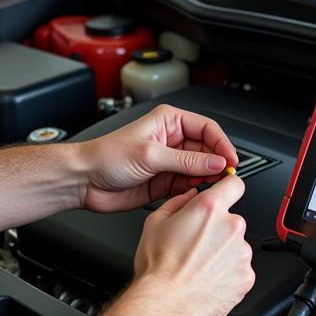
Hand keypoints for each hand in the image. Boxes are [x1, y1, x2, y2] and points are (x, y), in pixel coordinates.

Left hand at [79, 104, 238, 213]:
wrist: (84, 181)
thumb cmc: (106, 157)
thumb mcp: (150, 155)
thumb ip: (186, 161)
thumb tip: (216, 163)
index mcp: (169, 122)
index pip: (207, 129)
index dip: (222, 144)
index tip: (231, 161)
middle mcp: (172, 140)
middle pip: (207, 150)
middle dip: (216, 164)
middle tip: (224, 178)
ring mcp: (169, 162)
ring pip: (200, 169)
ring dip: (205, 179)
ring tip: (208, 186)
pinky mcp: (165, 181)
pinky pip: (188, 185)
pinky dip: (193, 190)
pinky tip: (192, 194)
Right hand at [132, 173, 254, 315]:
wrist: (165, 305)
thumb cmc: (158, 268)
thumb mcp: (155, 223)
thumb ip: (177, 203)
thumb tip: (189, 197)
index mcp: (209, 209)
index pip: (234, 184)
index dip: (228, 188)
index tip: (226, 195)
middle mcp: (231, 227)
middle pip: (232, 221)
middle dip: (217, 230)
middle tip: (196, 246)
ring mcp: (242, 253)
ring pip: (236, 246)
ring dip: (223, 253)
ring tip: (199, 267)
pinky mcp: (247, 276)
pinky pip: (240, 269)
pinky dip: (228, 273)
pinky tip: (208, 280)